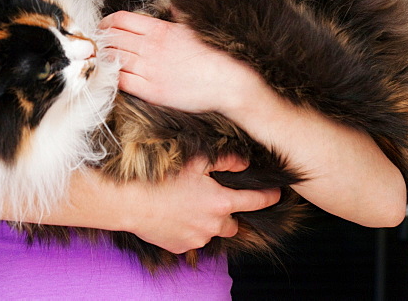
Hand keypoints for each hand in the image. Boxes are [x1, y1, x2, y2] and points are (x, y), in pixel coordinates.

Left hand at [99, 10, 259, 113]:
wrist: (230, 82)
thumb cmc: (214, 54)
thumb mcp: (193, 26)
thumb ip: (176, 14)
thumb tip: (171, 4)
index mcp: (159, 29)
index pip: (120, 19)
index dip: (107, 22)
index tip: (103, 27)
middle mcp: (151, 47)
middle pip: (112, 38)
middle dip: (101, 40)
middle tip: (98, 43)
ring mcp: (150, 70)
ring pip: (113, 59)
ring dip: (104, 58)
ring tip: (102, 58)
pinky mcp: (152, 91)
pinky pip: (121, 81)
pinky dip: (111, 76)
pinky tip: (111, 75)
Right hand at [118, 154, 279, 253]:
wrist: (130, 201)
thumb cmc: (162, 178)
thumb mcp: (196, 161)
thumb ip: (226, 161)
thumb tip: (244, 163)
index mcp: (221, 202)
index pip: (255, 201)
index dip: (269, 196)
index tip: (277, 194)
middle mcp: (214, 225)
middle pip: (233, 223)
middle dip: (228, 213)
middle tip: (212, 199)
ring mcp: (197, 238)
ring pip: (211, 231)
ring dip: (206, 221)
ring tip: (185, 205)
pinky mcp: (181, 247)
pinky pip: (192, 238)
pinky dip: (188, 228)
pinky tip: (174, 214)